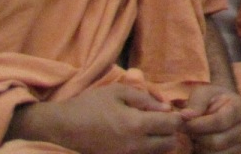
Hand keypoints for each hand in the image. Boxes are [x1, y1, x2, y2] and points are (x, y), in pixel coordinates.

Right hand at [5, 83, 182, 153]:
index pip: (172, 125)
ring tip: (150, 129)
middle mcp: (134, 146)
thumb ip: (147, 99)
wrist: (61, 126)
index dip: (178, 117)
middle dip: (171, 132)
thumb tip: (167, 108)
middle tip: (163, 120)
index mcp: (136, 124)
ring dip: (160, 142)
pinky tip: (139, 137)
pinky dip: (147, 150)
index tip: (174, 111)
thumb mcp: (119, 92)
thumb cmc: (91, 104)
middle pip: (170, 144)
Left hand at [180, 85, 240, 153]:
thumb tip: (185, 116)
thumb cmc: (213, 100)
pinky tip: (202, 146)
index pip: (220, 121)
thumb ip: (197, 102)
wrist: (226, 108)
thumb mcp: (205, 93)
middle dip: (198, 138)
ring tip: (197, 138)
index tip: (185, 123)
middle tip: (190, 132)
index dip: (199, 124)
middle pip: (217, 142)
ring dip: (200, 148)